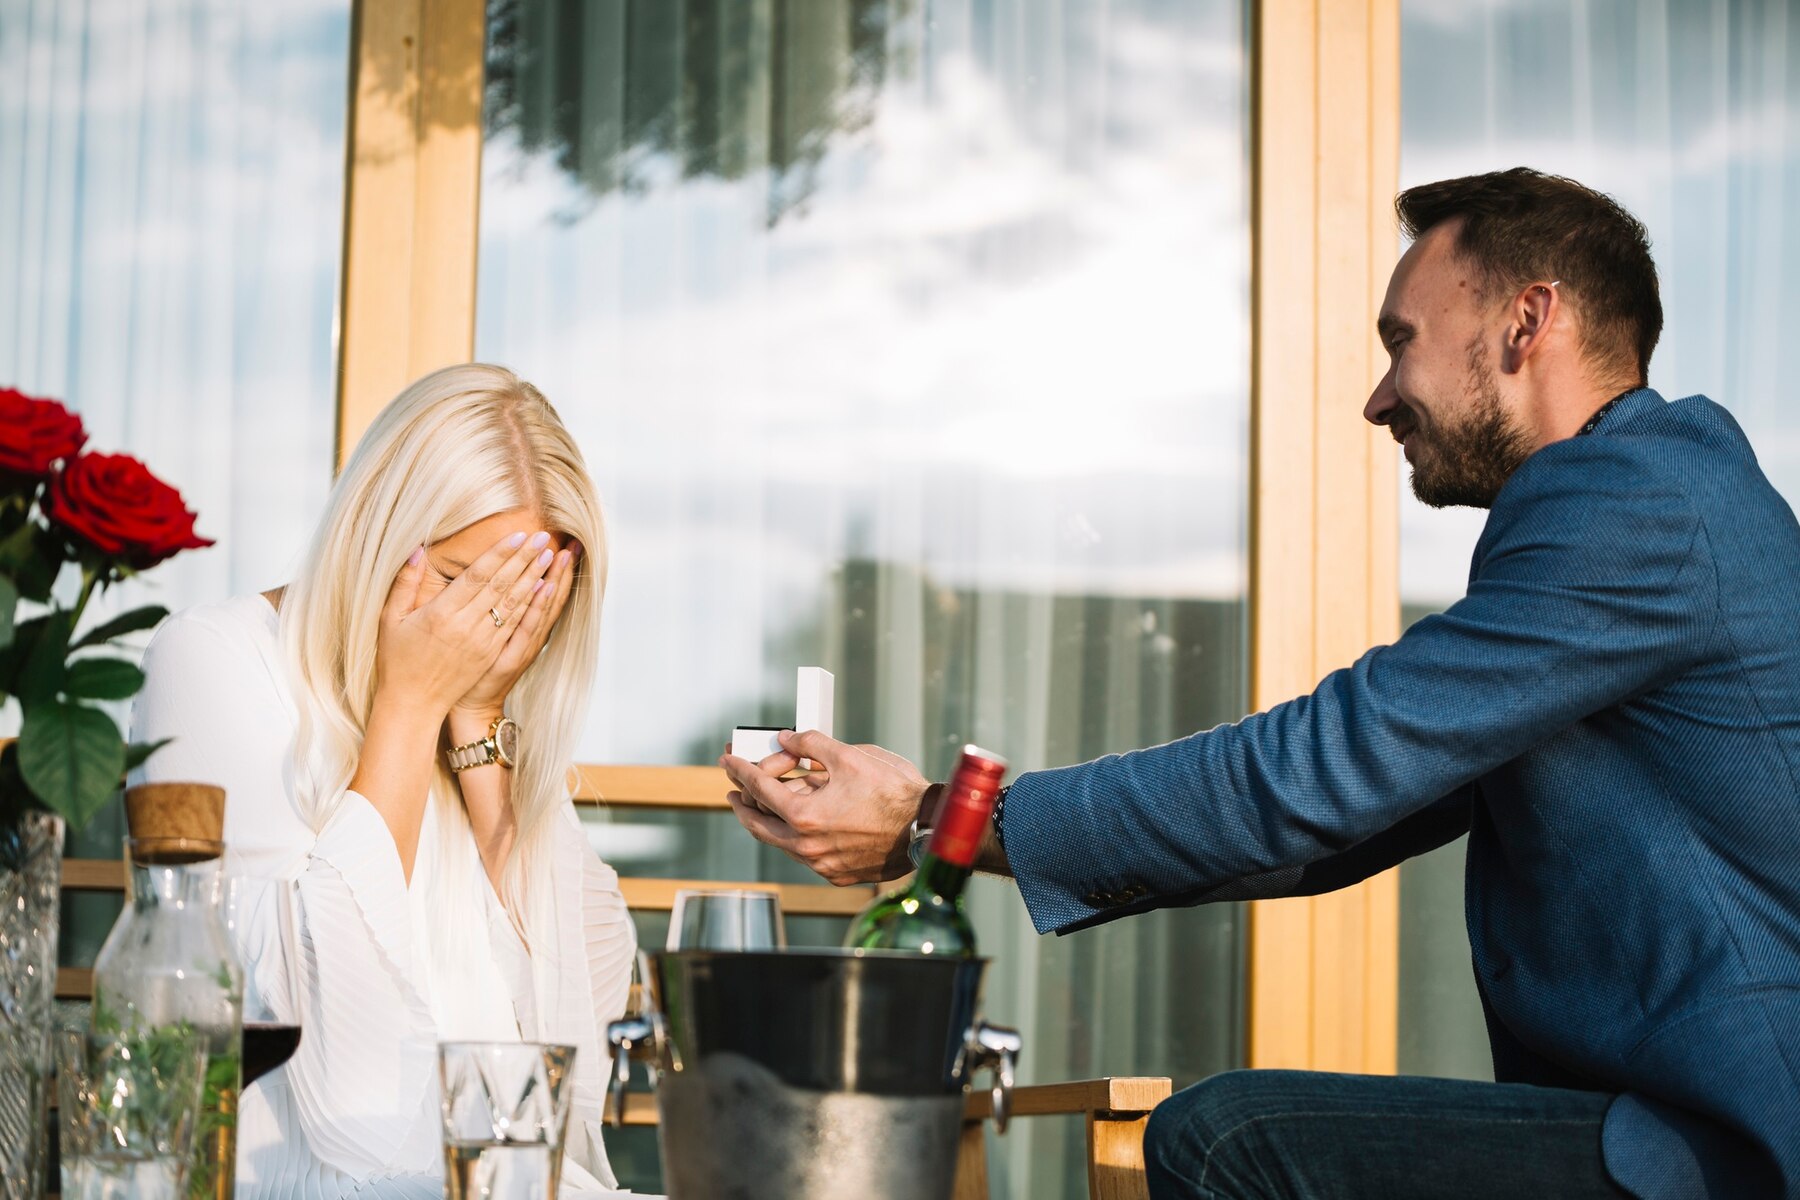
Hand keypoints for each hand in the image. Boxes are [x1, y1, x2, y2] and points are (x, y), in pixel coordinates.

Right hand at [373, 531, 557, 719]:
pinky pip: (515, 625)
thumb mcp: (390, 620)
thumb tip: (417, 550)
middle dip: (524, 559)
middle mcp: (466, 626)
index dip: (500, 553)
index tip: (518, 535)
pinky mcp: (492, 654)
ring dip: (533, 578)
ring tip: (549, 556)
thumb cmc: (398, 660)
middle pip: (501, 585)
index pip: (478, 576)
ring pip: (513, 603)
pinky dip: (531, 606)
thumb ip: (404, 583)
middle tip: (542, 537)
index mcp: (441, 613)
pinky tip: (543, 590)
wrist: (413, 705)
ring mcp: (482, 642)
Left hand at [720, 730, 927, 884]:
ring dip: (770, 820)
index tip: (728, 758)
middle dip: (743, 804)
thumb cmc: (894, 792)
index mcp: (805, 817)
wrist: (928, 827)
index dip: (740, 769)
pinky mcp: (837, 875)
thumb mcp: (851, 756)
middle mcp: (807, 847)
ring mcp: (821, 865)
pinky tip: (801, 821)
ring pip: (781, 842)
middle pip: (759, 825)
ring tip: (767, 802)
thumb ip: (811, 743)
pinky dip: (796, 835)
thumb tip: (786, 738)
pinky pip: (804, 854)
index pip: (758, 789)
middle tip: (735, 789)